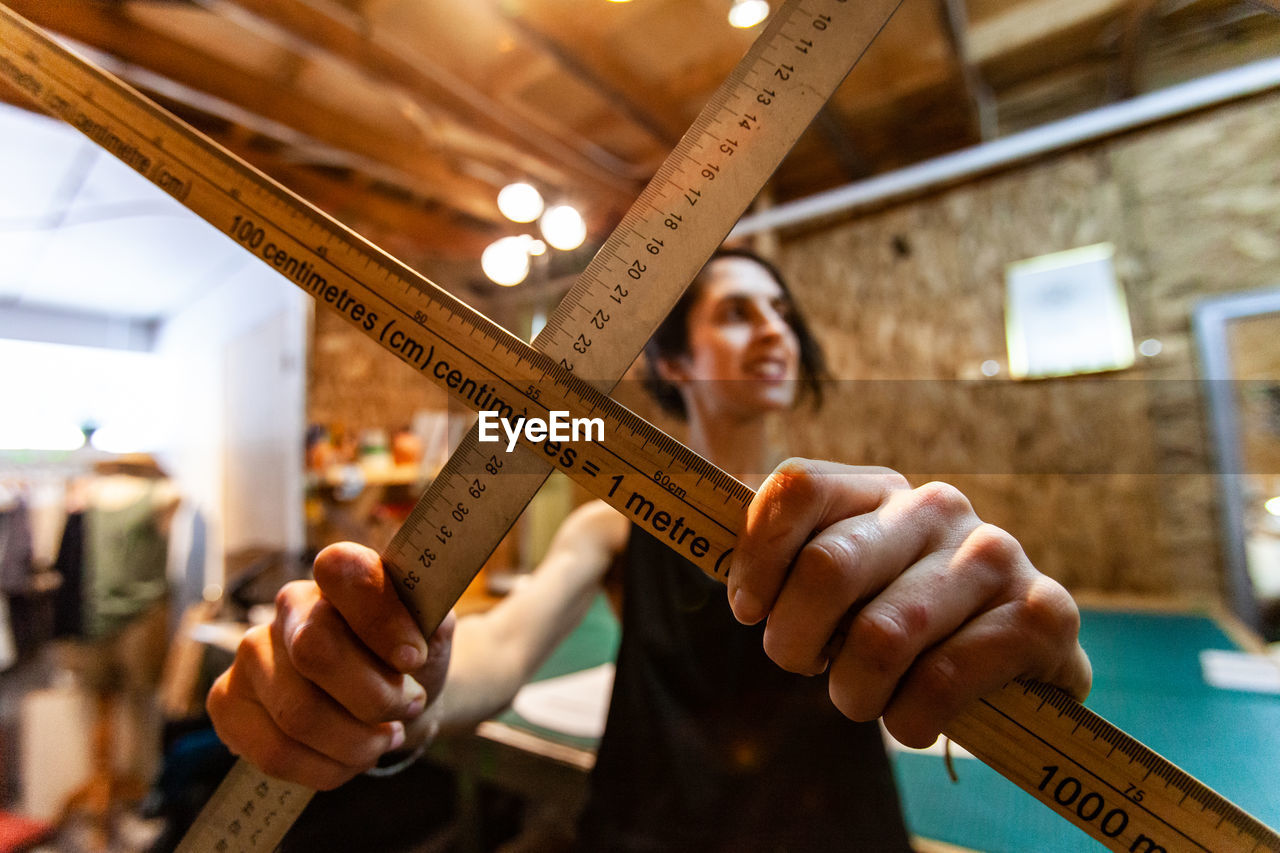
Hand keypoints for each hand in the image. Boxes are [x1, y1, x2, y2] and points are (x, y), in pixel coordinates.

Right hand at [208, 543, 454, 788]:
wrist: (391, 698)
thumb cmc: (411, 659)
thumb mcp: (434, 633)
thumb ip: (430, 625)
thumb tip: (412, 649)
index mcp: (339, 576)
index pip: (342, 571)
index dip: (380, 618)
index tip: (414, 659)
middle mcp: (289, 605)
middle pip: (315, 651)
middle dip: (375, 698)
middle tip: (408, 707)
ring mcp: (251, 653)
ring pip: (298, 714)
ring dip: (357, 743)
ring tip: (383, 738)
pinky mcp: (227, 702)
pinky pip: (273, 753)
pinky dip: (325, 769)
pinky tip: (350, 757)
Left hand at [726, 459, 1090, 747]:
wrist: (1013, 670)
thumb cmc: (899, 623)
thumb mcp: (841, 582)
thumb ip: (784, 556)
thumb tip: (716, 537)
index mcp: (878, 488)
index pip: (797, 486)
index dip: (756, 556)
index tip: (748, 609)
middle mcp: (938, 506)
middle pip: (827, 568)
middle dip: (794, 641)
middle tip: (803, 667)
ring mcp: (994, 554)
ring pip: (881, 636)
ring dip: (855, 693)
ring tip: (864, 700)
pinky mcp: (1045, 613)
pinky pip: (942, 681)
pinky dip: (910, 719)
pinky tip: (914, 718)